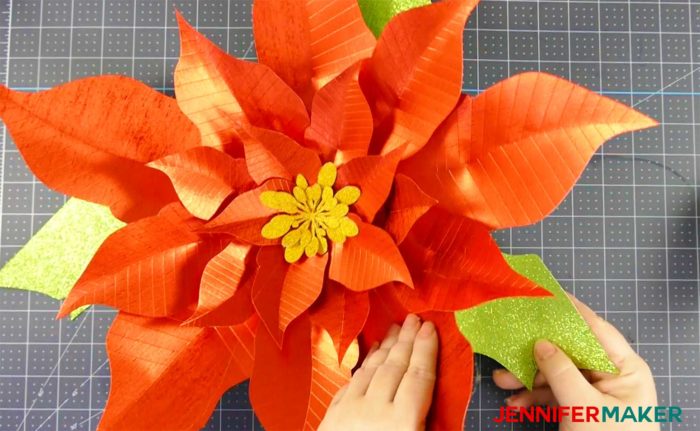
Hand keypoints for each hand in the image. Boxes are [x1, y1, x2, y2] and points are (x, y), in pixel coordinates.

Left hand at [319, 314, 437, 430]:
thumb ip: (423, 417)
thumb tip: (428, 388)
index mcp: (403, 422)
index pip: (419, 376)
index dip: (426, 349)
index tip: (429, 327)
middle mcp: (375, 410)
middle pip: (395, 366)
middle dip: (406, 340)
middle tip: (414, 319)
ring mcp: (350, 410)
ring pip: (371, 369)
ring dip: (385, 346)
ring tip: (395, 329)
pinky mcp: (332, 415)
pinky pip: (351, 381)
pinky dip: (364, 363)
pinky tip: (371, 351)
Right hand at [493, 296, 659, 430]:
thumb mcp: (583, 406)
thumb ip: (560, 370)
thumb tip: (540, 341)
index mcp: (626, 369)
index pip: (596, 329)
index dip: (571, 311)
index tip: (545, 293)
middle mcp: (612, 376)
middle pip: (570, 351)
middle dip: (537, 353)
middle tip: (510, 342)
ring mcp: (596, 393)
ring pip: (557, 374)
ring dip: (528, 378)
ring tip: (502, 380)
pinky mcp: (581, 410)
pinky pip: (555, 394)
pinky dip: (534, 397)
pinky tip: (516, 402)